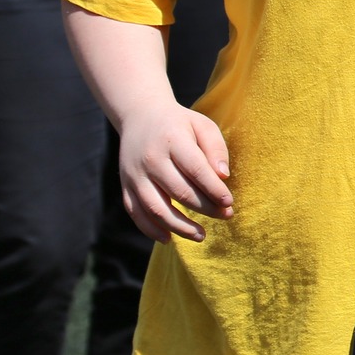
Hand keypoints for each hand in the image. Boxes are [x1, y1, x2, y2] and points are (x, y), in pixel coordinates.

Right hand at [117, 101, 233, 242]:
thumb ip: (215, 149)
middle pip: (179, 191)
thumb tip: (223, 176)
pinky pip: (136, 212)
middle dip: (206, 208)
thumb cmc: (180, 124)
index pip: (196, 170)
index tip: (229, 202)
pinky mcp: (125, 185)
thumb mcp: (203, 126)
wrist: (140, 116)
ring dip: (180, 226)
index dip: (214, 190)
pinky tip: (169, 238)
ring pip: (156, 208)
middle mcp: (150, 159)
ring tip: (201, 235)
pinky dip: (150, 229)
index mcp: (172, 140)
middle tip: (226, 216)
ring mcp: (134, 174)